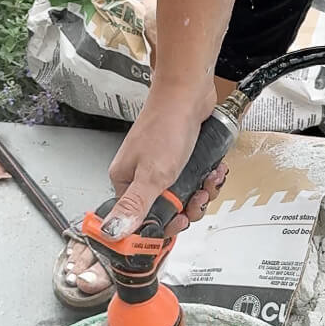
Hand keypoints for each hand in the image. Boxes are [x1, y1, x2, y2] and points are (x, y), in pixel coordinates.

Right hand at [104, 80, 223, 239]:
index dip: (160, 227)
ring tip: (207, 180)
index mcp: (125, 181)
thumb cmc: (166, 125)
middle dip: (187, 208)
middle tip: (196, 199)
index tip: (177, 224)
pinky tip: (212, 170)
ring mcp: (161, 167)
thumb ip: (134, 206)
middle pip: (165, 211)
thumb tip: (112, 232)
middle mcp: (141, 175)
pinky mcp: (180, 160)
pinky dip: (206, 179)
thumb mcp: (153, 174)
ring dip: (201, 193)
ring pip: (183, 198)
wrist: (187, 93)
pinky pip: (194, 182)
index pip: (138, 220)